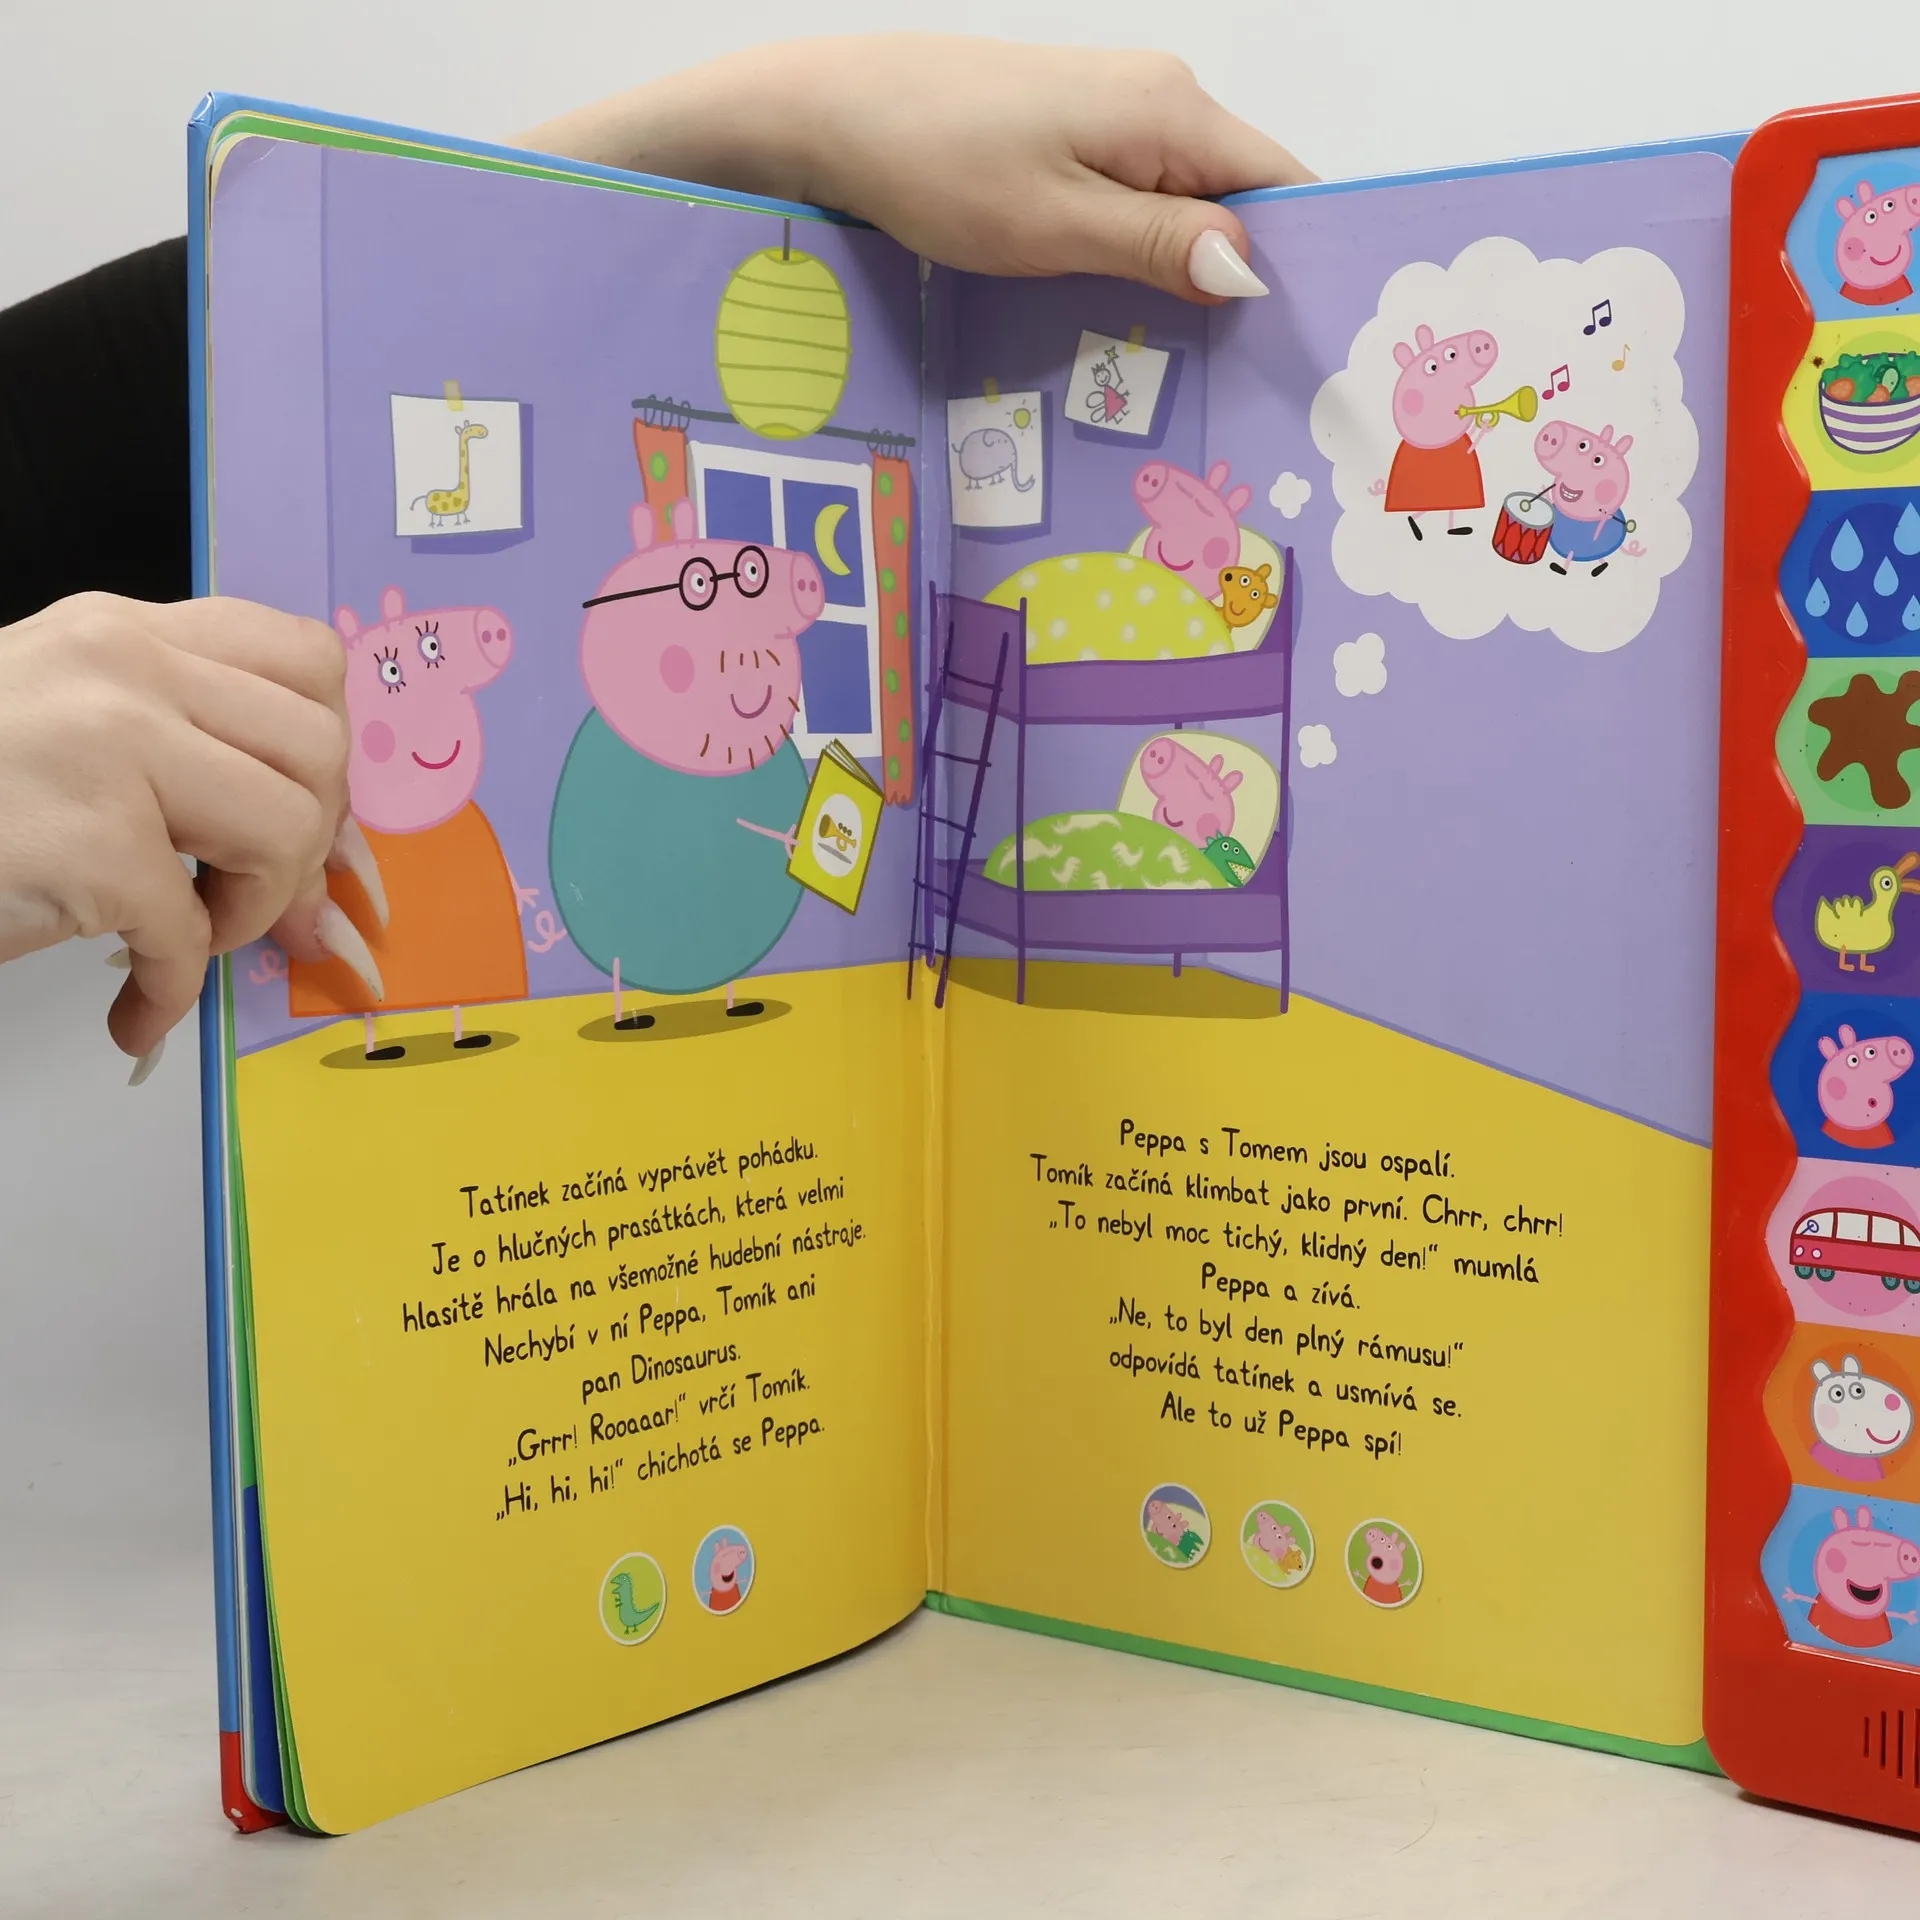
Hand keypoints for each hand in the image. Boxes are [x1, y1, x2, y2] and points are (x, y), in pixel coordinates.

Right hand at [0, 592, 368, 1072]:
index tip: (308, 825)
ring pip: (286, 825)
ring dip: (252, 910)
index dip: (329, 757)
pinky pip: (191, 931)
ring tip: (187, 941)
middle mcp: (124, 667)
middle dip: (306, 849)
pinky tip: (132, 1009)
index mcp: (126, 633)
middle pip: (319, 751)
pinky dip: (172, 990)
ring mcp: (105, 745)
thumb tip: (335, 865)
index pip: (305, 659)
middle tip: (244, 902)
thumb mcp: (74, 735)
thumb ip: (193, 763)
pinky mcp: (84, 839)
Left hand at [519, 36, 1311, 303]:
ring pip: (1188, 208)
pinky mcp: (1072, 136)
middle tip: (1250, 388)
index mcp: (1173, 112)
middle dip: (1249, 288)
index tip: (1307, 354)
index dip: (1305, 268)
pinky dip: (1145, 259)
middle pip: (1242, 203)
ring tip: (1195, 370)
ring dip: (1191, 281)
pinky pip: (1140, 202)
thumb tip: (1254, 272)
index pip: (1285, 190)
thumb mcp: (1054, 224)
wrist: (832, 114)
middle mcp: (1160, 101)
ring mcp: (1115, 115)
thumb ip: (1159, 246)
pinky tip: (1130, 318)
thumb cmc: (936, 166)